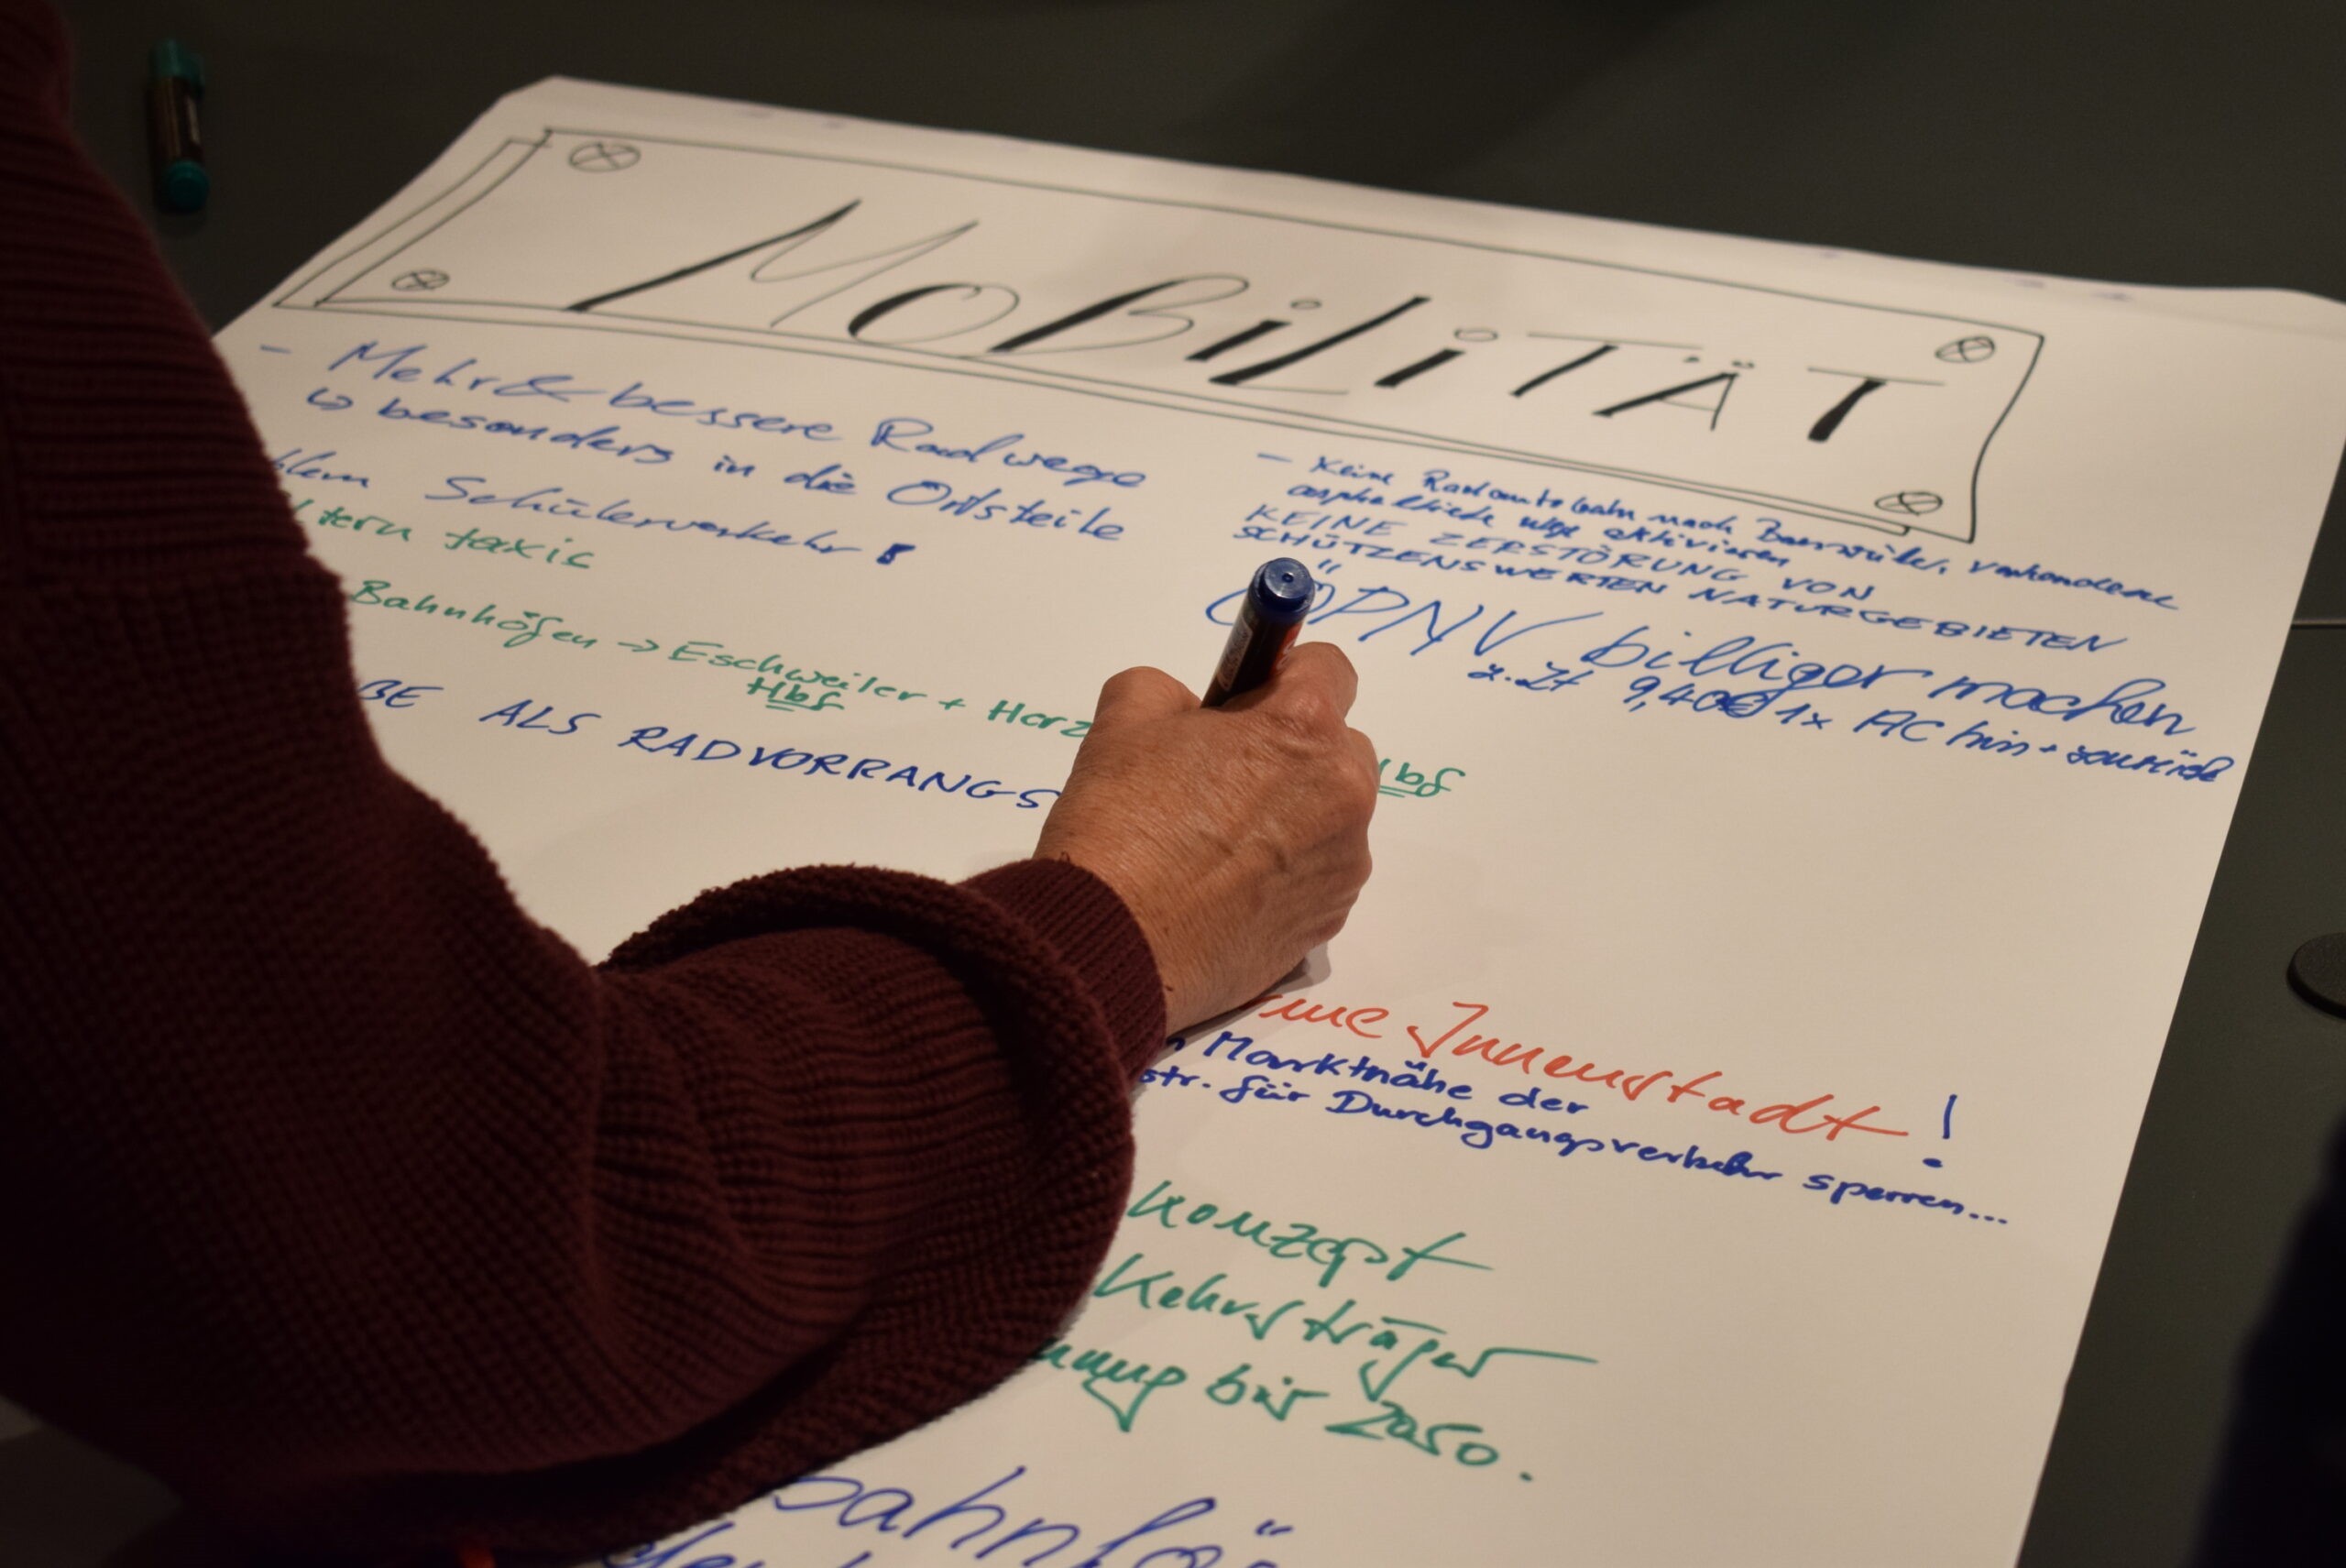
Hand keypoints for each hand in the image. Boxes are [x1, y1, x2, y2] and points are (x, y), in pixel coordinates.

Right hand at [1035, 642, 1378, 1029]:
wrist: (1110, 943)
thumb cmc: (1120, 826)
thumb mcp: (1124, 721)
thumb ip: (1169, 691)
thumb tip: (1191, 709)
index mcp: (1305, 731)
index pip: (1328, 668)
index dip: (1283, 675)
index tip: (1246, 700)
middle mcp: (1343, 797)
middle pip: (1338, 748)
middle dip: (1292, 750)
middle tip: (1220, 775)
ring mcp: (1342, 867)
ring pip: (1330, 817)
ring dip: (1291, 815)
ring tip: (1215, 843)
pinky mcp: (1327, 923)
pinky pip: (1317, 876)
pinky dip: (1284, 873)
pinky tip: (1223, 889)